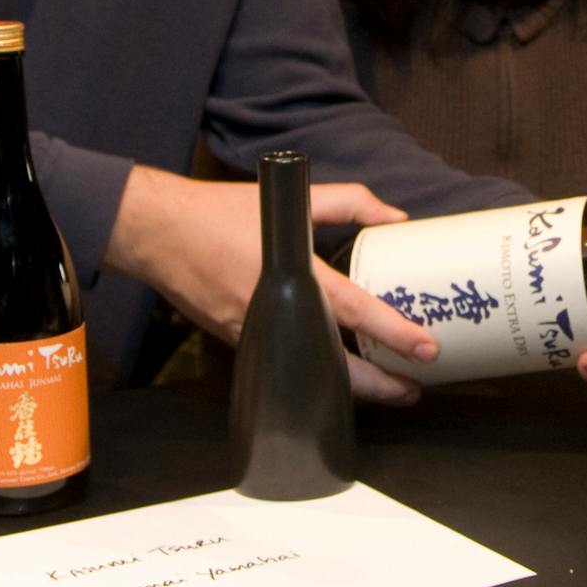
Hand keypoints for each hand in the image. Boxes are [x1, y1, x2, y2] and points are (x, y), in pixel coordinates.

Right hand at [105, 165, 431, 403]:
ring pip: (310, 370)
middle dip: (379, 384)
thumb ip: (347, 202)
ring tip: (390, 385)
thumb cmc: (222, 214)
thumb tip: (394, 216)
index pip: (354, 311)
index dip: (393, 332)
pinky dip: (316, 370)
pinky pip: (287, 361)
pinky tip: (341, 370)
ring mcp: (255, 334)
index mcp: (291, 274)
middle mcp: (275, 312)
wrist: (159, 234)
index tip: (426, 347)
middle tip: (414, 388)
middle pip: (334, 364)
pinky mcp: (239, 341)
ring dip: (351, 383)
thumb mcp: (291, 198)